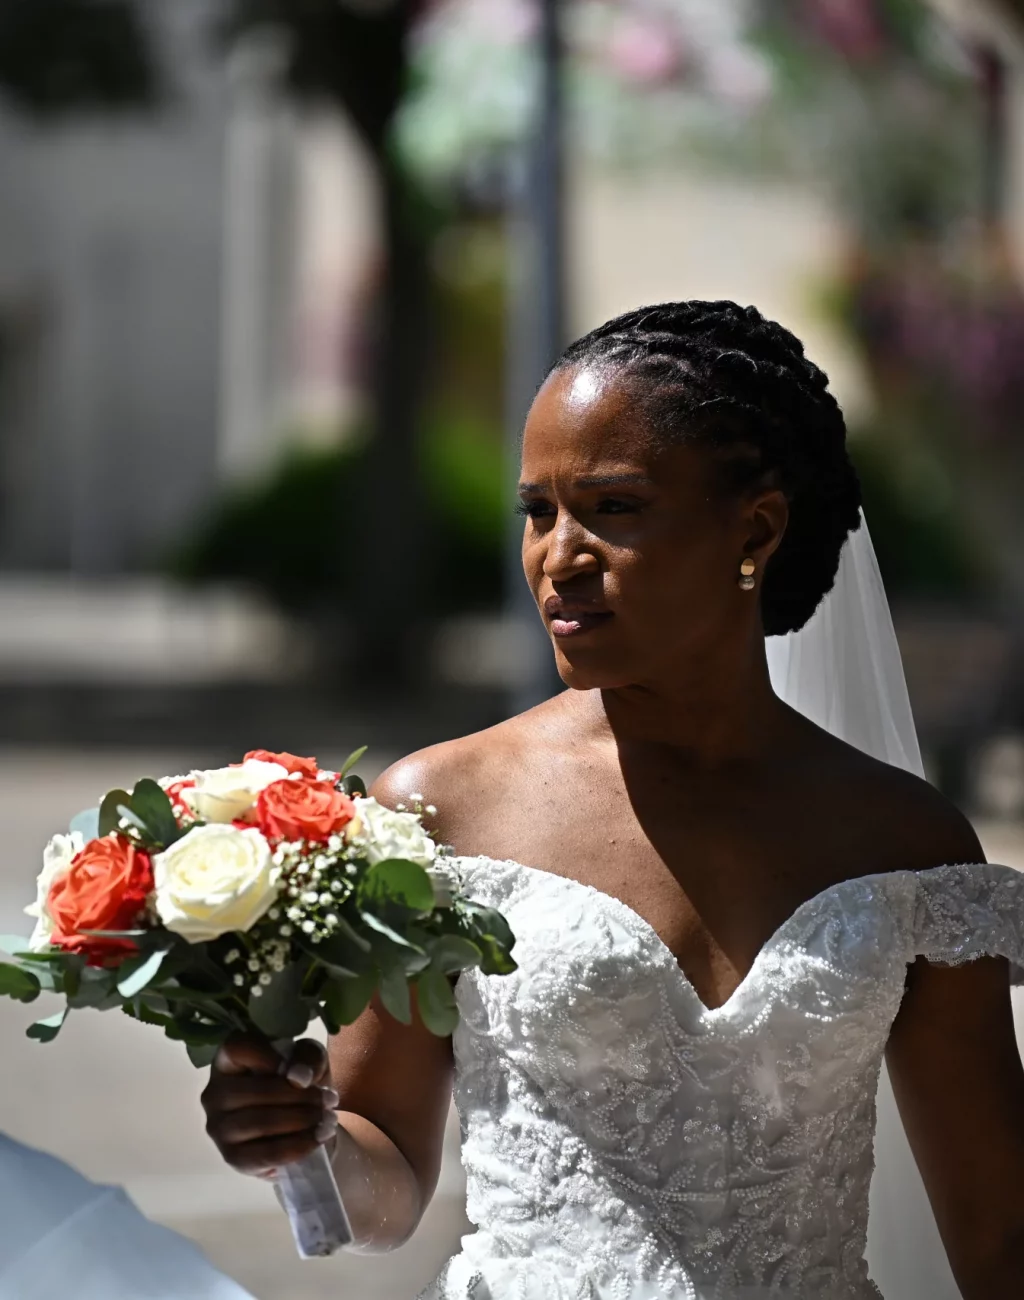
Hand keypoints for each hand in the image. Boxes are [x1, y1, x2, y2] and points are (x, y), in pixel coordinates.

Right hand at [201, 1035, 339, 1176]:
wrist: (299, 1126)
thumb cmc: (298, 1083)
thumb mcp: (309, 1060)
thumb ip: (307, 1057)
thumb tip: (298, 1077)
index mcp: (227, 1061)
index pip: (236, 1048)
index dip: (268, 1055)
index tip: (298, 1070)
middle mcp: (214, 1093)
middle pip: (253, 1091)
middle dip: (297, 1096)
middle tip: (328, 1100)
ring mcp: (219, 1128)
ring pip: (258, 1122)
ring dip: (299, 1120)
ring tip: (327, 1119)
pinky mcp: (232, 1158)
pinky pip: (264, 1154)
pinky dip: (296, 1146)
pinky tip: (317, 1138)